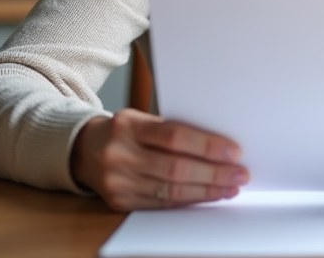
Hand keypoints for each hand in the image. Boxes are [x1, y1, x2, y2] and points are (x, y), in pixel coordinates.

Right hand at [71, 109, 248, 210]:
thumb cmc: (124, 131)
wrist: (84, 150)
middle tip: (239, 174)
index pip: (174, 136)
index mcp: (128, 125)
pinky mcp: (119, 202)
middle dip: (213, 173)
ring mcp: (117, 181)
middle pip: (175, 167)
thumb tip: (219, 146)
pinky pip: (161, 204)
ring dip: (206, 191)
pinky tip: (207, 196)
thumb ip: (173, 130)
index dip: (207, 145)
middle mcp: (119, 154)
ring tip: (229, 188)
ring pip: (170, 190)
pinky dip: (188, 200)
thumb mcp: (142, 119)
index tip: (234, 151)